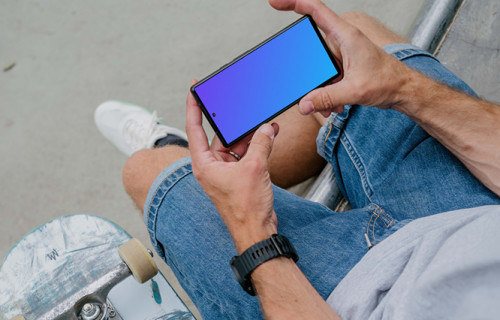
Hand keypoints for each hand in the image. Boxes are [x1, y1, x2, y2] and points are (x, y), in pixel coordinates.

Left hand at [186, 80, 279, 252]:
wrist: (256, 231)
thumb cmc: (246, 208)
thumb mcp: (254, 168)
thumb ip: (261, 144)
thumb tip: (266, 128)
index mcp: (204, 164)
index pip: (194, 128)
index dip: (193, 106)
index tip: (194, 89)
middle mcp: (212, 166)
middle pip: (220, 135)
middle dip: (234, 123)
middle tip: (241, 106)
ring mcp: (226, 171)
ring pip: (236, 144)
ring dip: (250, 135)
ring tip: (264, 124)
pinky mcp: (239, 176)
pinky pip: (246, 154)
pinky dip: (257, 146)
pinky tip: (269, 135)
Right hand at [270, 0, 413, 114]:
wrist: (403, 91)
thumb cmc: (388, 81)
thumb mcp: (354, 90)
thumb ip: (326, 98)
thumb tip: (304, 103)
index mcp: (345, 35)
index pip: (315, 10)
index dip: (293, 3)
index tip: (275, 3)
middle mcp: (342, 42)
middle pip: (311, 49)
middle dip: (308, 74)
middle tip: (309, 89)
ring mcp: (342, 55)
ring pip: (318, 70)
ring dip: (320, 89)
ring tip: (331, 104)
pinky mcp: (343, 68)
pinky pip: (326, 79)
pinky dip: (327, 94)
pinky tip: (336, 105)